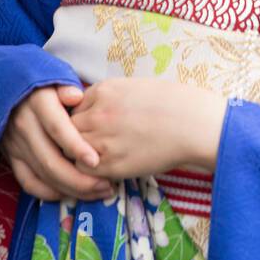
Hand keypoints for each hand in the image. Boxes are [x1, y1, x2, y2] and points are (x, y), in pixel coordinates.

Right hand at [0, 83, 114, 202]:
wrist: (3, 82)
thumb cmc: (41, 81)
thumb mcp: (53, 75)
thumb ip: (66, 86)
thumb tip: (76, 96)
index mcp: (36, 103)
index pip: (56, 128)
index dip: (75, 146)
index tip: (95, 161)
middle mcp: (23, 125)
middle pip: (50, 160)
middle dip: (79, 179)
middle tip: (106, 186)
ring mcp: (15, 144)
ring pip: (42, 175)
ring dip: (71, 189)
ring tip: (98, 192)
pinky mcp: (11, 157)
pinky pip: (29, 182)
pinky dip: (50, 193)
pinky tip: (72, 194)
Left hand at [70, 77, 226, 191]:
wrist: (193, 124)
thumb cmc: (172, 103)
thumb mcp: (134, 87)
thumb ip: (108, 97)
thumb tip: (94, 109)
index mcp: (103, 91)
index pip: (72, 107)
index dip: (80, 118)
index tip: (92, 127)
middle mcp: (97, 113)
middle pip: (66, 129)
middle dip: (74, 137)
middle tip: (87, 145)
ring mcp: (102, 139)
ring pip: (71, 151)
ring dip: (79, 156)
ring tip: (96, 159)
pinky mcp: (111, 164)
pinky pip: (85, 170)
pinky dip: (89, 172)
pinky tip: (105, 170)